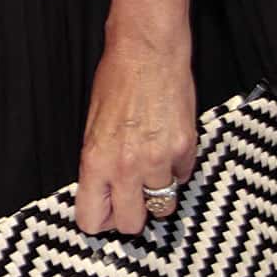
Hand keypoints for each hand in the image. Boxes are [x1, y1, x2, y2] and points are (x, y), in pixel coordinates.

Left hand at [75, 27, 196, 234]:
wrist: (148, 52)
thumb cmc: (117, 81)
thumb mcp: (92, 127)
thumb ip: (98, 165)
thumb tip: (104, 193)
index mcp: (95, 161)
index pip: (91, 220)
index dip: (100, 220)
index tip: (107, 211)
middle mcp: (126, 167)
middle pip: (131, 224)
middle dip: (132, 214)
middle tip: (133, 196)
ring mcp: (158, 160)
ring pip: (163, 205)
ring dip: (158, 190)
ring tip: (153, 164)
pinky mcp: (185, 149)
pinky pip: (182, 177)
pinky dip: (176, 168)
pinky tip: (168, 145)